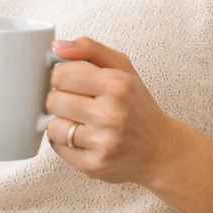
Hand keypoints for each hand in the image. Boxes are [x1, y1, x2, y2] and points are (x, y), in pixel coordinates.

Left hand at [44, 37, 172, 185]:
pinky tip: (84, 139)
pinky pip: (57, 148)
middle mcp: (111, 114)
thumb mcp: (121, 68)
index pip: (61, 74)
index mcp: (117, 85)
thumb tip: (56, 47)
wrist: (160, 150)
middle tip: (79, 104)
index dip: (62, 77)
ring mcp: (102, 142)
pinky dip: (65, 142)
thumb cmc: (137, 106)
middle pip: (53, 100)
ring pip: (52, 126)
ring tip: (82, 123)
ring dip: (62, 123)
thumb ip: (89, 49)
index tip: (73, 83)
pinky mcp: (94, 165)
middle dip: (61, 100)